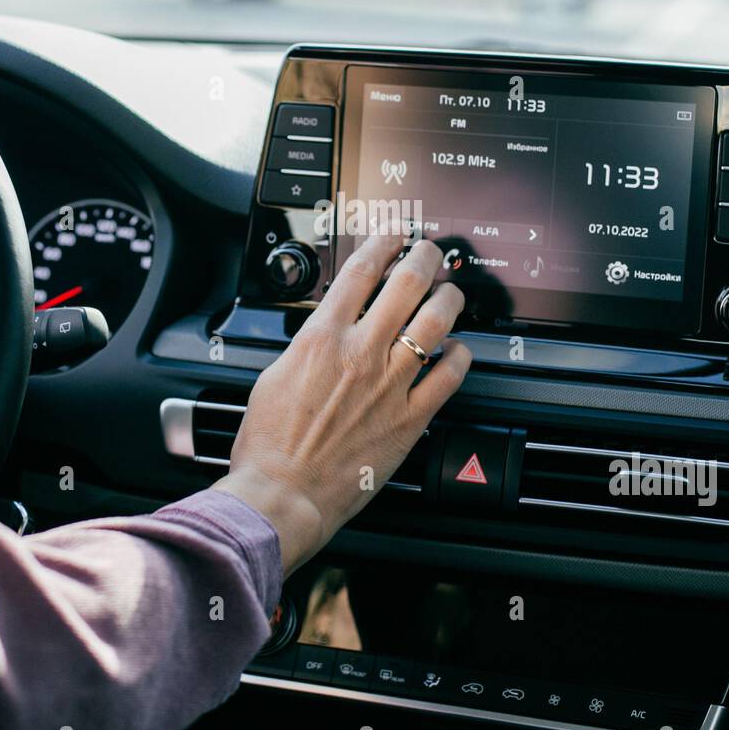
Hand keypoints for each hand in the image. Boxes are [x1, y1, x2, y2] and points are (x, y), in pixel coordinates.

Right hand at [214, 232, 470, 572]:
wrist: (283, 492)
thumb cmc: (269, 444)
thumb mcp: (275, 375)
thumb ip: (307, 347)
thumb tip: (325, 331)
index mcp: (321, 338)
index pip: (360, 271)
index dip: (382, 244)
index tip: (393, 237)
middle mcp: (360, 353)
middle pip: (406, 284)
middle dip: (424, 258)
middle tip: (429, 253)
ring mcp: (390, 384)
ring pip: (436, 323)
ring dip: (449, 299)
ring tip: (451, 293)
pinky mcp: (411, 419)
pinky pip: (449, 376)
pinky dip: (459, 356)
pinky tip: (458, 350)